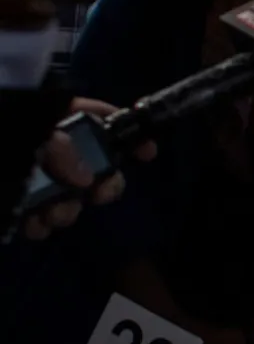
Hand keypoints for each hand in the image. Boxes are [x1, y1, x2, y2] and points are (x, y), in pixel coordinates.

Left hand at [23, 98, 156, 240]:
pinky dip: (42, 225)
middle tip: (100, 194)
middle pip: (94, 162)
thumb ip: (60, 147)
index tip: (148, 152)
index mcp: (53, 121)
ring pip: (71, 195)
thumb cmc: (4, 135)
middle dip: (104, 182)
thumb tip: (86, 179)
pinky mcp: (19, 204)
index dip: (127, 131)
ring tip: (54, 214)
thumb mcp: (29, 131)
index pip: (97, 117)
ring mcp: (35, 179)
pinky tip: (35, 225)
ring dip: (71, 209)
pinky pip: (41, 218)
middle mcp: (50, 149)